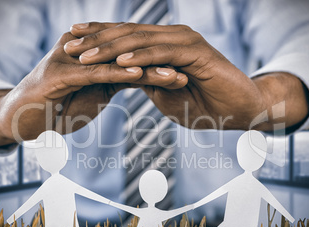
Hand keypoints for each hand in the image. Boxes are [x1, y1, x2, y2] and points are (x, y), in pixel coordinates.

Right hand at [0, 32, 184, 146]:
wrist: (22, 120)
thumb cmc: (58, 107)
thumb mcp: (92, 92)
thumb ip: (113, 81)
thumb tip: (137, 78)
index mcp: (92, 53)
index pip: (133, 55)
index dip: (161, 63)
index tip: (189, 71)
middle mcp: (83, 49)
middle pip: (130, 54)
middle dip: (161, 62)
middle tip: (192, 68)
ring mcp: (70, 58)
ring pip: (117, 61)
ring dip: (148, 67)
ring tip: (176, 73)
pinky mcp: (60, 73)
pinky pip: (95, 72)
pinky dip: (118, 73)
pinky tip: (138, 75)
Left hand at [65, 22, 308, 129]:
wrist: (241, 111)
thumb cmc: (205, 106)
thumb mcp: (166, 94)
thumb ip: (146, 81)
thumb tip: (124, 77)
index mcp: (164, 44)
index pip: (124, 39)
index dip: (97, 40)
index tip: (71, 44)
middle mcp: (172, 37)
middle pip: (126, 34)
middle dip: (95, 40)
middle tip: (67, 45)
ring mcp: (184, 41)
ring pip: (140, 40)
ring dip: (109, 48)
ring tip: (82, 56)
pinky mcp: (197, 52)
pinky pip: (161, 53)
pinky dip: (139, 58)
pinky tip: (118, 64)